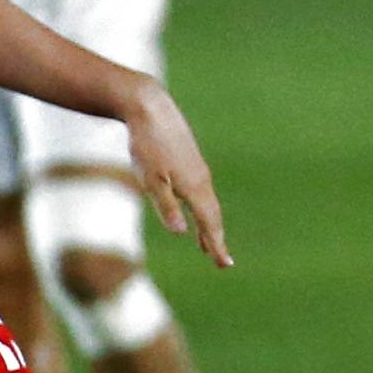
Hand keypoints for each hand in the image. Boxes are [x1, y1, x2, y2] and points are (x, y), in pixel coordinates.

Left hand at [120, 79, 231, 267]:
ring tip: (209, 245)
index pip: (209, 223)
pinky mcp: (191, 161)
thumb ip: (166, 206)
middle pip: (213, 216)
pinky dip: (204, 209)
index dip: (217, 244)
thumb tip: (181, 232)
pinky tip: (196, 210)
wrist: (151, 108)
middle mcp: (201, 180)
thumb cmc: (148, 145)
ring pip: (208, 204)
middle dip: (217, 239)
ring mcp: (198, 170)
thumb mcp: (151, 179)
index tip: (224, 264)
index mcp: (194, 187)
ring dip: (210, 226)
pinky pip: (202, 192)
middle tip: (223, 262)